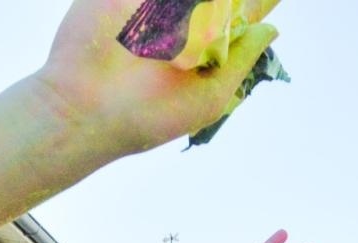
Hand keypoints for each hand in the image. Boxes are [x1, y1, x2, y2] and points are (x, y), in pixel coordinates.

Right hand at [36, 0, 282, 155]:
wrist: (86, 107)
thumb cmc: (149, 115)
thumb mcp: (209, 95)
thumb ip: (240, 60)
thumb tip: (271, 29)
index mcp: (208, 45)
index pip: (243, 12)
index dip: (260, 2)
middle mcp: (187, 19)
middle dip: (228, 0)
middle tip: (215, 12)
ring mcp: (156, 2)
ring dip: (199, 1)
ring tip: (182, 39)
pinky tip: (173, 9)